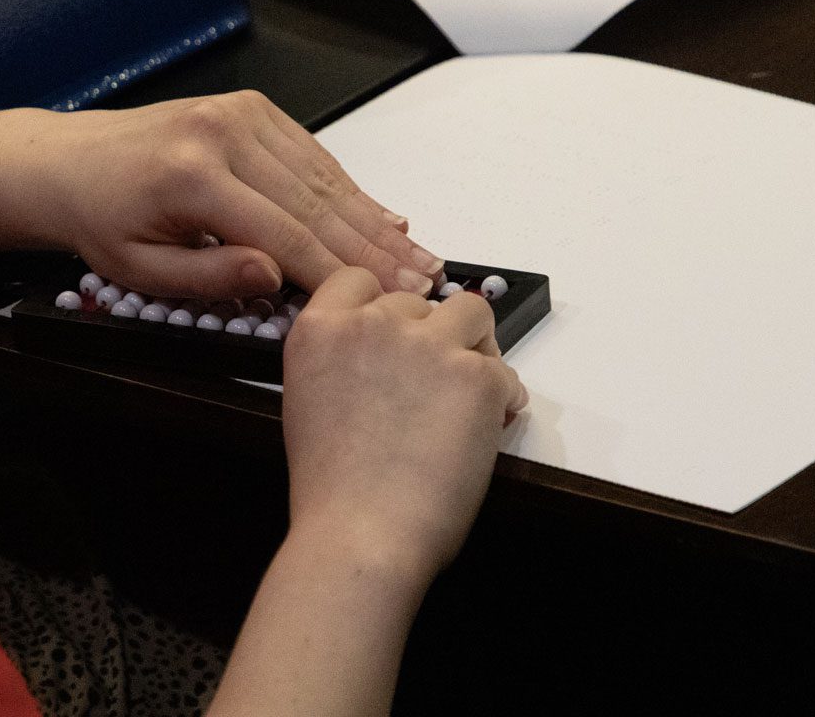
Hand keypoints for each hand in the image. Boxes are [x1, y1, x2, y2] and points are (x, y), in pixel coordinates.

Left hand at [0, 91, 444, 298]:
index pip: (285, 233)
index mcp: (193, 176)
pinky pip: (312, 156)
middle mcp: (222, 134)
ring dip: (374, 220)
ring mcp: (240, 115)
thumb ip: (208, 277)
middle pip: (317, 202)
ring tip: (416, 256)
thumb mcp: (138, 270)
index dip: (339, 273)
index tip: (381, 302)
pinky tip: (383, 218)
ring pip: (324, 176)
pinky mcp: (250, 110)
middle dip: (374, 249)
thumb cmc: (100, 217)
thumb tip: (272, 276)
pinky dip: (350, 190)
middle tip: (421, 282)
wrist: (67, 162)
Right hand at [280, 266, 527, 581]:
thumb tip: (384, 364)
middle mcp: (371, 324)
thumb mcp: (310, 403)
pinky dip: (503, 396)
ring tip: (472, 387)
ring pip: (472, 312)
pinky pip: (504, 370)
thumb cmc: (333, 491)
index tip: (396, 331)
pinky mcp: (475, 375)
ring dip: (474, 344)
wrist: (362, 535)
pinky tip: (490, 424)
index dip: (382, 306)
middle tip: (436, 381)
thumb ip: (340, 363)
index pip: (358, 279)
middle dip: (430, 334)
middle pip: (417, 300)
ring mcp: (426, 344)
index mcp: (321, 330)